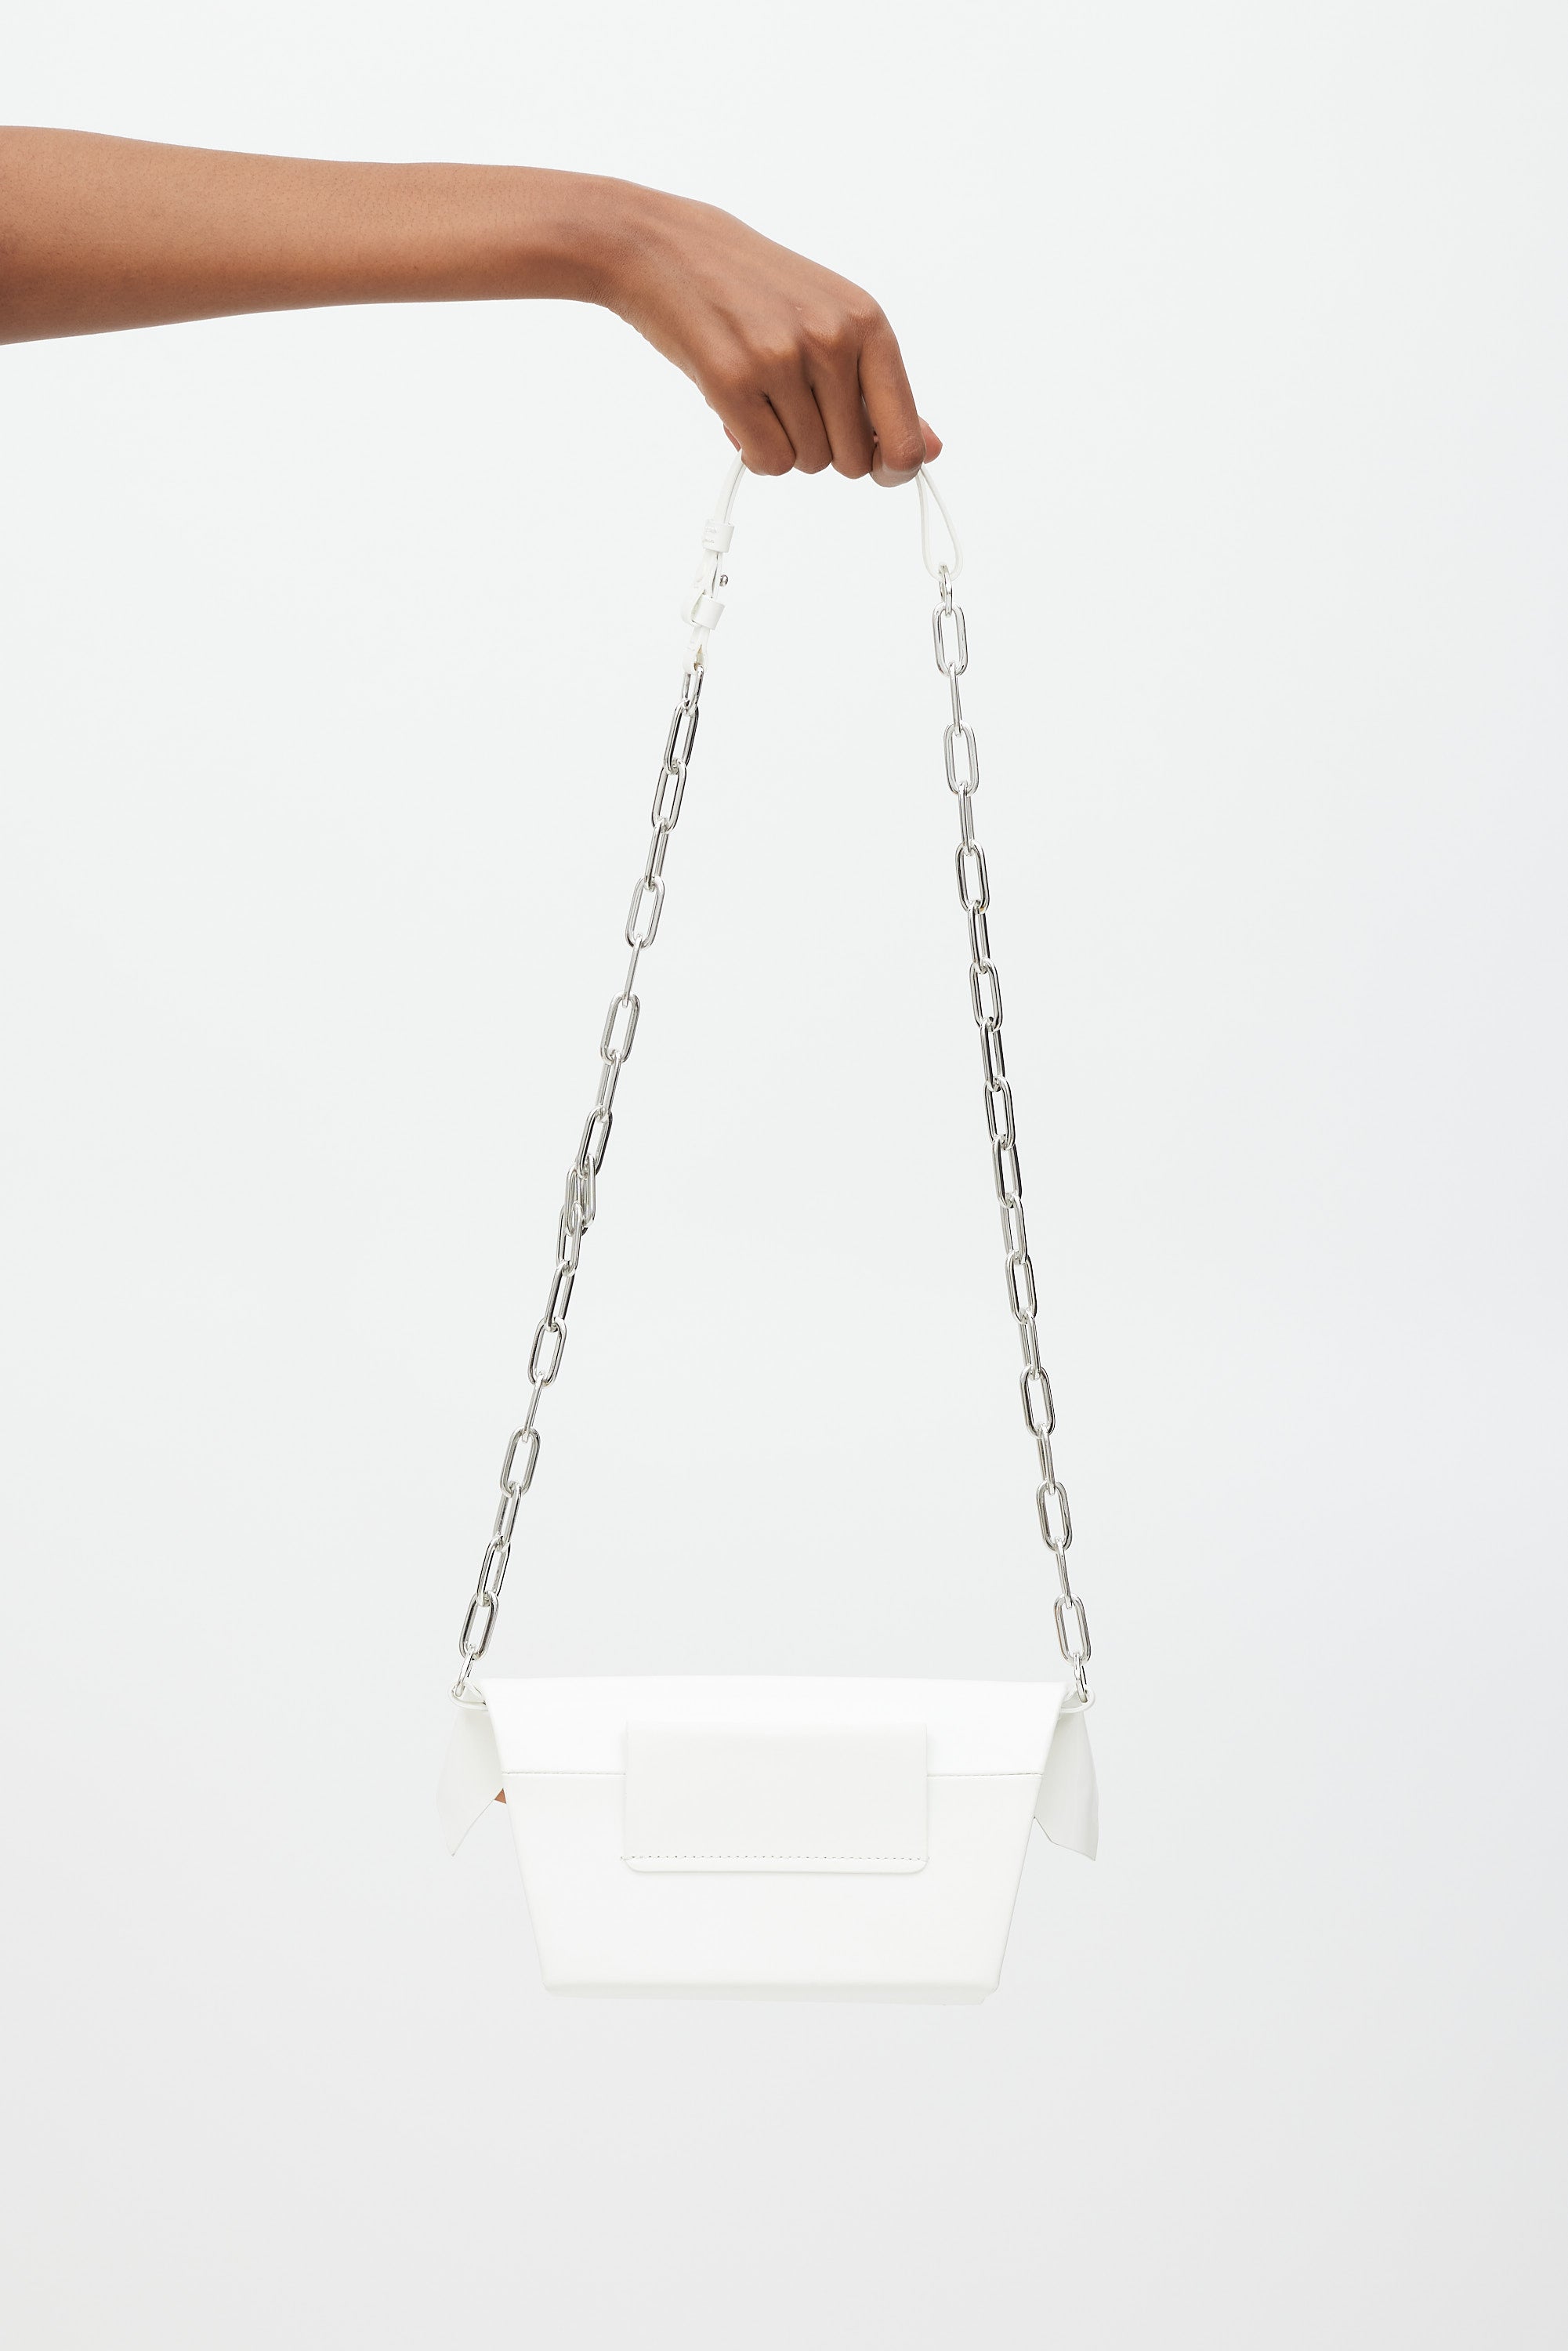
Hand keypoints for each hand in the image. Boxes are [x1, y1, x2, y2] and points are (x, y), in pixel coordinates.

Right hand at [594, 184, 940, 485]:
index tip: (879, 467)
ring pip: (808, 464)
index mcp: (867, 322)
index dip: (893, 467)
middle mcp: (831, 339)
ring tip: (762, 395)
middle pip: (854, 461)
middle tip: (796, 408)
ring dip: (785, 445)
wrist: (668, 249)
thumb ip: (880, 388)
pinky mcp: (732, 381)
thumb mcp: (832, 319)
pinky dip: (753, 452)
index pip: (903, 435)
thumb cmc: (754, 288)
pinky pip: (768, 462)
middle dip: (827, 450)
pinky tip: (739, 412)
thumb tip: (928, 452)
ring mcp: (781, 360)